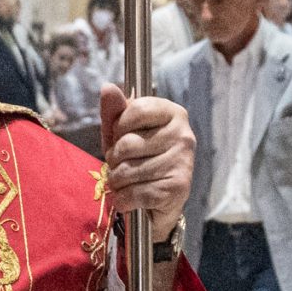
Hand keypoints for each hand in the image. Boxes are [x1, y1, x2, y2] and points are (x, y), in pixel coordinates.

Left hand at [98, 84, 192, 241]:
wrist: (156, 203)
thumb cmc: (137, 159)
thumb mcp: (121, 133)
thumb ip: (114, 111)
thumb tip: (107, 87)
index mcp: (173, 113)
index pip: (136, 109)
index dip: (119, 127)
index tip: (122, 136)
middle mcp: (184, 135)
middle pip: (127, 144)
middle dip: (114, 159)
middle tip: (123, 164)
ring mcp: (183, 162)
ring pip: (127, 171)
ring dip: (116, 181)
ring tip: (126, 182)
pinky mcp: (178, 189)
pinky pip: (134, 193)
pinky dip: (123, 200)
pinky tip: (131, 199)